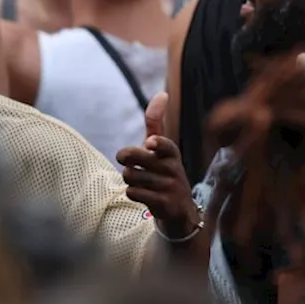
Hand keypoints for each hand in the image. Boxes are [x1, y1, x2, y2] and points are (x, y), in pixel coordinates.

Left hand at [116, 93, 197, 238]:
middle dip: (125, 157)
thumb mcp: (162, 149)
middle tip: (126, 160)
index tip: (150, 144)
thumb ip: (156, 124)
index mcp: (171, 153)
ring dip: (129, 178)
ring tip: (142, 182)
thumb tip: (162, 93)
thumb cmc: (164, 172)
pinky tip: (144, 195)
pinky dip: (132, 193)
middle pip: (135, 158)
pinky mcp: (164, 204)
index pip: (166, 145)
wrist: (179, 210)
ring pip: (130, 175)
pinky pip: (133, 192)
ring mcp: (170, 187)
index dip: (157, 144)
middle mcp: (173, 168)